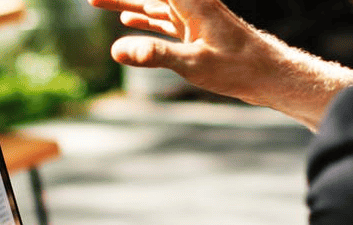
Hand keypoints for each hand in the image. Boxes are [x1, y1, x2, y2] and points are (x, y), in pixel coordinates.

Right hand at [91, 0, 268, 101]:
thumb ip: (154, 55)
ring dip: (125, 4)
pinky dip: (142, 19)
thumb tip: (116, 50)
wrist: (269, 75)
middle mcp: (190, 4)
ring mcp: (191, 17)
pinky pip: (160, 20)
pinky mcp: (192, 31)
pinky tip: (127, 21)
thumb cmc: (238, 67)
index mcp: (191, 2)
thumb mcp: (192, 63)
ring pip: (150, 5)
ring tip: (97, 2)